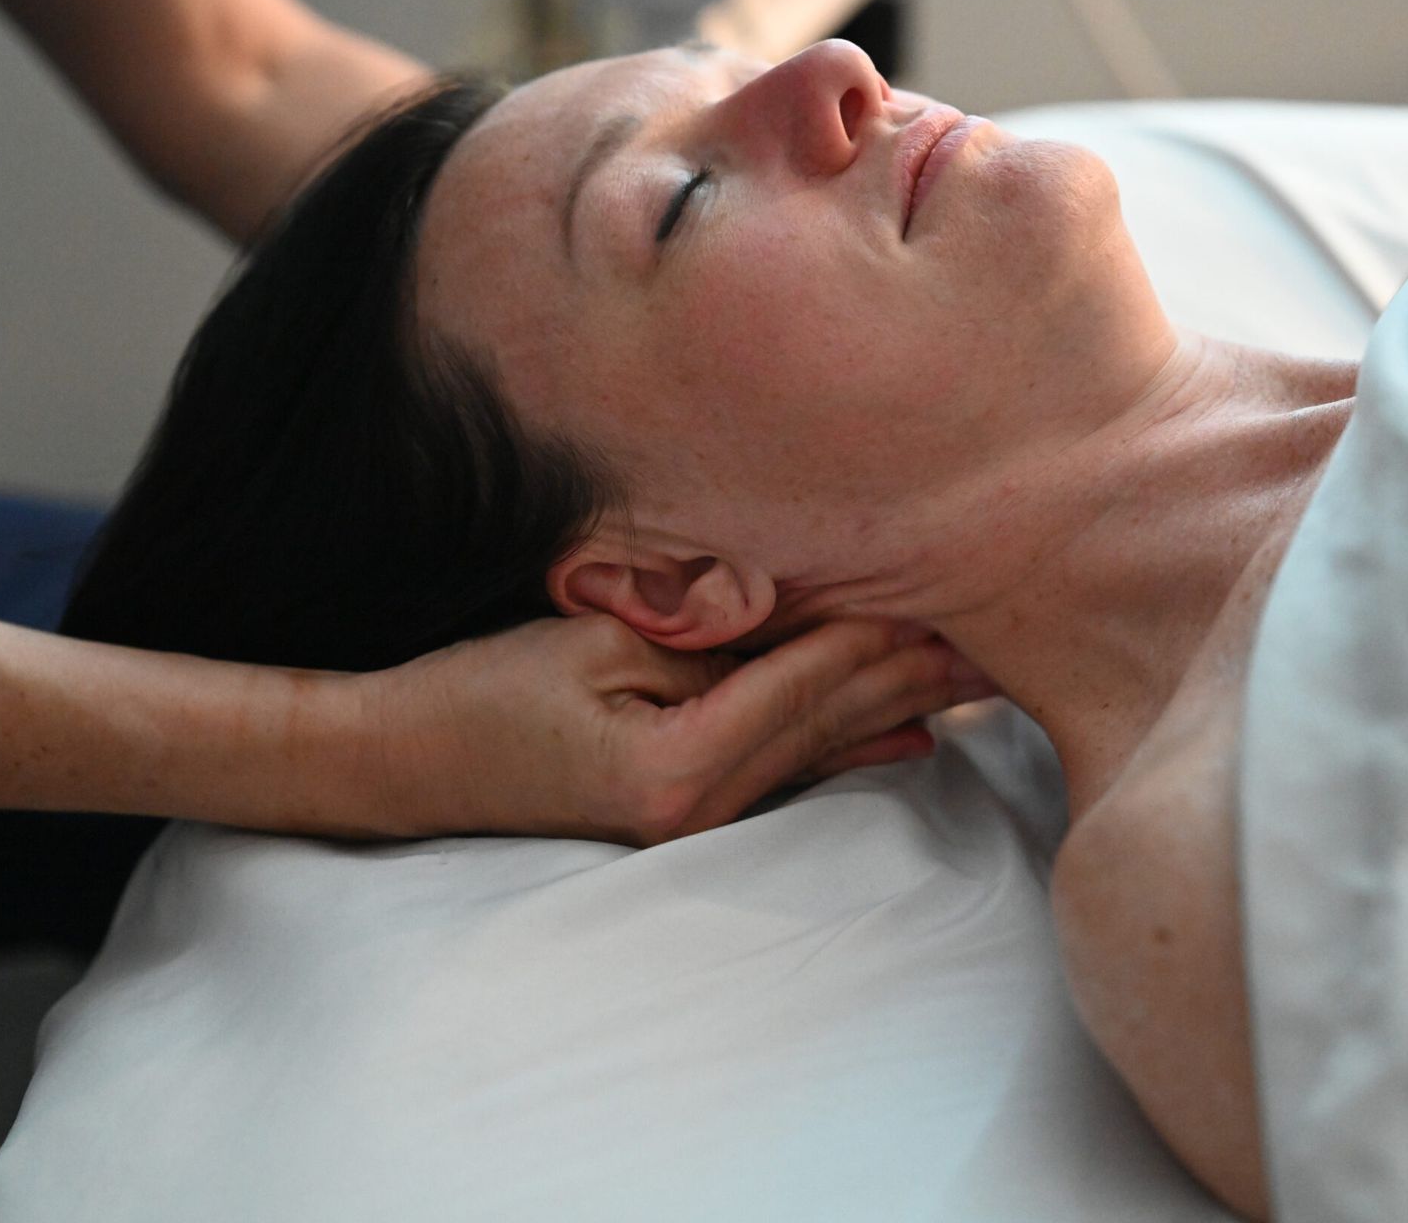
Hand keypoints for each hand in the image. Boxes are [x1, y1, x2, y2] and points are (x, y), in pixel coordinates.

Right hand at [368, 613, 994, 845]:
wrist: (402, 762)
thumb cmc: (480, 693)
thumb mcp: (589, 642)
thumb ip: (700, 635)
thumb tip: (789, 613)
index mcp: (683, 765)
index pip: (808, 681)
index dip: (879, 631)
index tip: (955, 586)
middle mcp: (702, 807)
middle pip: (831, 722)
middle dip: (916, 674)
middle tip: (1005, 636)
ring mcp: (690, 821)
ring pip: (818, 751)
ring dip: (896, 707)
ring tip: (974, 680)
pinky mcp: (675, 812)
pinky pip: (782, 772)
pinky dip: (845, 745)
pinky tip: (902, 740)